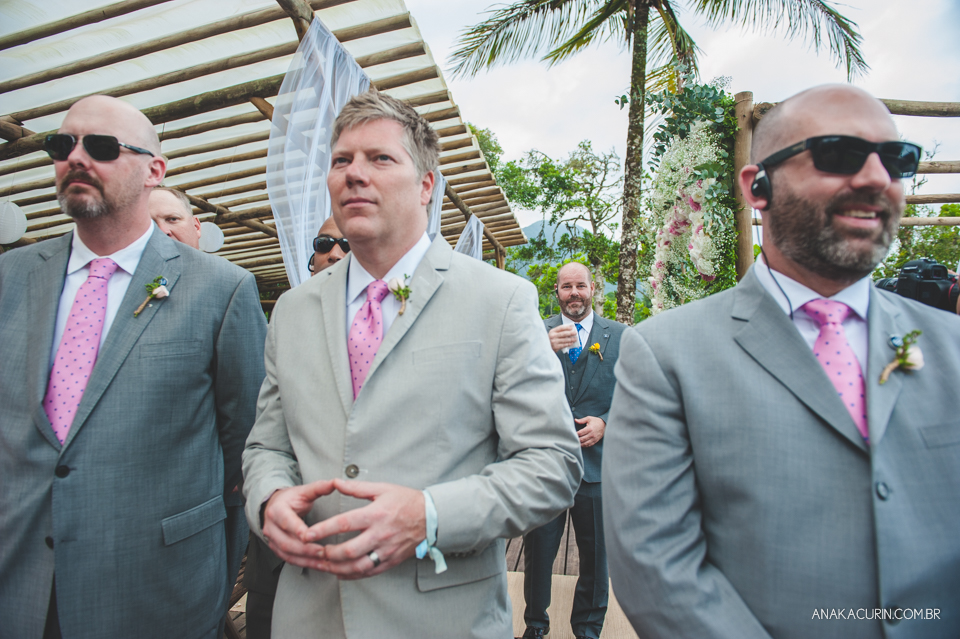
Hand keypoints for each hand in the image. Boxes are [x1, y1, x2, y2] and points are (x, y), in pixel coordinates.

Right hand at [262, 480, 336, 567]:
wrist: (274, 506)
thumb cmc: (291, 499)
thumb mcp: (304, 491)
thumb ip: (320, 488)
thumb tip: (336, 482)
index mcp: (277, 510)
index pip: (287, 522)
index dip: (298, 530)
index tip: (310, 536)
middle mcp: (271, 527)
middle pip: (286, 542)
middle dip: (305, 550)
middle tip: (323, 552)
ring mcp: (272, 540)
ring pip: (287, 554)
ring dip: (306, 560)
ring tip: (324, 563)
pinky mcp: (276, 549)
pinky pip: (290, 560)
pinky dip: (305, 564)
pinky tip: (319, 566)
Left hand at [301, 479, 425, 579]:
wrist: (431, 517)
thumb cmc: (406, 501)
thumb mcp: (382, 489)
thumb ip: (356, 488)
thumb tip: (336, 482)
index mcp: (376, 514)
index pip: (344, 523)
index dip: (323, 529)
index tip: (308, 534)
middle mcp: (380, 534)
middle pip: (349, 550)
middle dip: (328, 553)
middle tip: (315, 551)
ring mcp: (386, 550)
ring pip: (358, 566)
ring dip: (338, 568)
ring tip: (325, 564)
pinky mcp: (391, 560)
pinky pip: (369, 572)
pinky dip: (352, 575)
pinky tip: (341, 573)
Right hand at [548, 324, 577, 351]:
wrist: (544, 347)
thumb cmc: (550, 340)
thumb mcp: (552, 334)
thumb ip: (559, 332)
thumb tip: (569, 330)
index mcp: (552, 331)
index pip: (561, 328)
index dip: (567, 327)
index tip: (572, 327)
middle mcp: (553, 336)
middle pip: (563, 333)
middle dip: (570, 333)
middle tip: (575, 333)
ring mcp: (554, 341)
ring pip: (565, 340)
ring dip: (571, 339)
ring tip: (575, 339)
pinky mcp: (556, 347)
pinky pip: (564, 345)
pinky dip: (568, 344)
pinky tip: (571, 343)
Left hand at [575, 416, 604, 446]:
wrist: (604, 425)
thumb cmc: (596, 421)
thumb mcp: (589, 418)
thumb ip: (581, 420)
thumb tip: (575, 420)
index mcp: (590, 428)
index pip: (580, 433)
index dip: (575, 434)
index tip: (572, 434)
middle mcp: (592, 434)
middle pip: (582, 439)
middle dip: (576, 440)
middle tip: (572, 439)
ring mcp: (594, 438)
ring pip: (585, 444)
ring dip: (580, 444)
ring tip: (576, 442)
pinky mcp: (595, 441)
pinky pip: (589, 445)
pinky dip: (584, 445)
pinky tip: (581, 444)